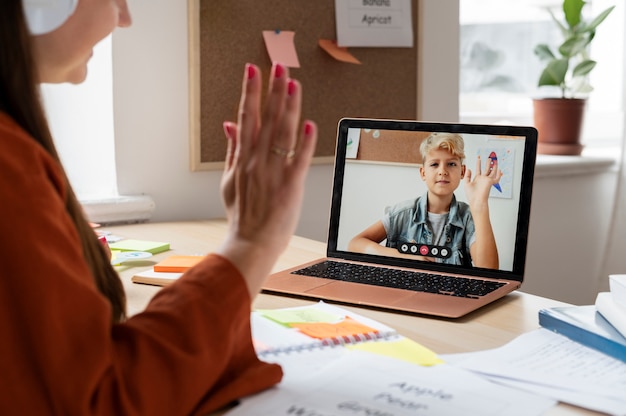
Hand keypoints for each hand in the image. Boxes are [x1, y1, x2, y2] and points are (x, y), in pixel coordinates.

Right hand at [217, 63, 316, 295]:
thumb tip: (229, 123)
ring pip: (284, 133)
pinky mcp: (291, 186)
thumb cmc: (242, 213)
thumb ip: (232, 149)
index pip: (247, 116)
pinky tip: (310, 123)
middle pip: (267, 118)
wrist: (250, 242)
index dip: (251, 91)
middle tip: (279, 66)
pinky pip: (300, 160)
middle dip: (273, 89)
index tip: (253, 70)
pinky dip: (305, 142)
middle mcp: (257, 161)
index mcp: (242, 157)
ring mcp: (274, 172)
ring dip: (289, 107)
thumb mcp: (228, 179)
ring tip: (293, 83)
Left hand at [463, 155, 502, 211]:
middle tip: (489, 158)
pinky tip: (500, 170)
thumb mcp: (467, 183)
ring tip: (494, 160)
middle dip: (487, 163)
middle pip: (486, 169)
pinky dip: (499, 174)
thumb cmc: (471, 195)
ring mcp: (487, 180)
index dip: (478, 163)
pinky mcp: (490, 182)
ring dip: (493, 166)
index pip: (478, 169)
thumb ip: (467, 176)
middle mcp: (483, 179)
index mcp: (477, 179)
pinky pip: (496, 178)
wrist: (476, 200)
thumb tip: (469, 169)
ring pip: (492, 172)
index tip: (479, 158)